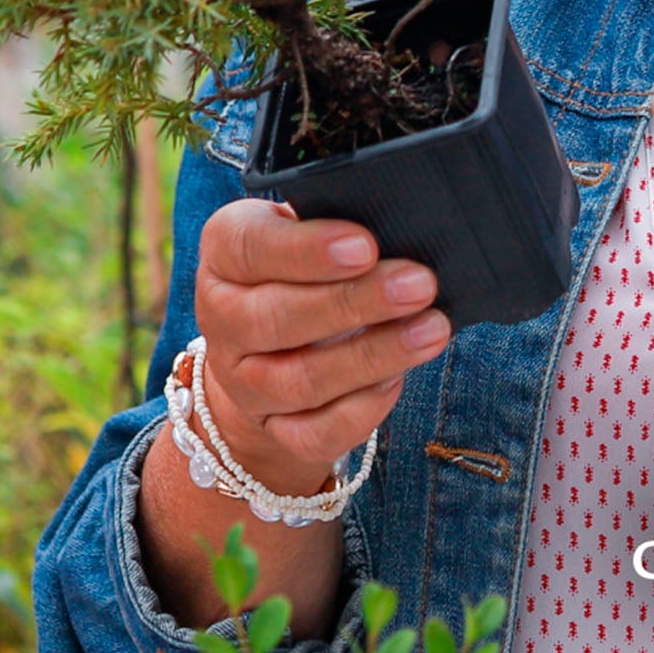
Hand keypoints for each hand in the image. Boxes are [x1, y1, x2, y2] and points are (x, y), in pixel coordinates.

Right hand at [193, 200, 450, 492]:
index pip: (249, 247)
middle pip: (276, 319)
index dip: (306, 250)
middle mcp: (223, 318)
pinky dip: (359, 410)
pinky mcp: (271, 429)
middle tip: (419, 285)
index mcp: (226, 253)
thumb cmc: (308, 264)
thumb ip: (343, 219)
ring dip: (371, 356)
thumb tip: (402, 222)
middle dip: (354, 303)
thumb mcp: (313, 225)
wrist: (270, 345)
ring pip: (299, 380)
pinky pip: (312, 433)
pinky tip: (397, 379)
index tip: (366, 246)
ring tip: (431, 330)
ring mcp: (241, 382)